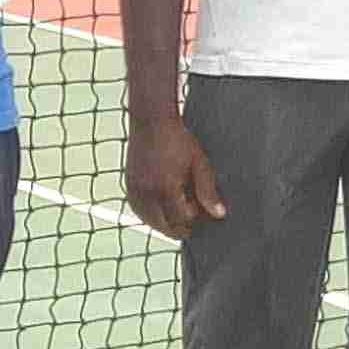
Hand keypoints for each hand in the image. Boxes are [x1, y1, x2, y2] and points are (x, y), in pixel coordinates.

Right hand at [124, 113, 226, 239]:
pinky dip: (150, 215)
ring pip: (149, 221)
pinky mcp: (129, 185)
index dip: (195, 222)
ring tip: (179, 214)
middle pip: (164, 226)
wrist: (151, 121)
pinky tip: (162, 209)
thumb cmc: (178, 140)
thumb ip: (208, 192)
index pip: (181, 220)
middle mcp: (147, 193)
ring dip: (164, 223)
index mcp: (165, 188)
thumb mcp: (199, 164)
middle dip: (180, 227)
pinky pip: (139, 210)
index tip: (204, 214)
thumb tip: (219, 214)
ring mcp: (135, 190)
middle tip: (193, 220)